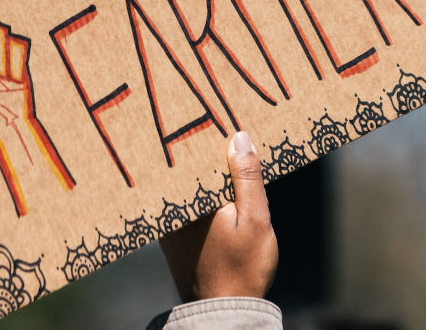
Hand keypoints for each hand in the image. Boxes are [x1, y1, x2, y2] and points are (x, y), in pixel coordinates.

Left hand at [160, 132, 277, 301]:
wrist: (224, 311)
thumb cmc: (243, 268)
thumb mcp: (255, 219)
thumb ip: (247, 179)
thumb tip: (239, 138)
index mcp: (191, 201)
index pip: (193, 157)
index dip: (206, 135)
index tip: (215, 114)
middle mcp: (173, 209)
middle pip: (188, 169)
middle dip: (203, 149)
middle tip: (221, 124)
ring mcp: (171, 223)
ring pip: (187, 186)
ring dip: (201, 170)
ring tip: (222, 146)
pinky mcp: (174, 236)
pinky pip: (186, 203)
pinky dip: (199, 191)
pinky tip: (218, 182)